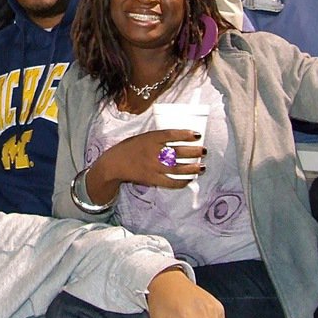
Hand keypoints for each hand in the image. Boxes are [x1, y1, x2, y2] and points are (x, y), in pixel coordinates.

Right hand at [85, 130, 205, 203]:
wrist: (114, 164)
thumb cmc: (130, 148)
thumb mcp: (143, 137)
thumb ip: (159, 138)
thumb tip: (180, 139)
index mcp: (150, 138)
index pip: (171, 135)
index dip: (185, 134)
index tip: (197, 134)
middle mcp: (153, 152)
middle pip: (178, 152)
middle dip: (194, 152)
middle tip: (204, 151)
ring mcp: (153, 167)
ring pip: (178, 168)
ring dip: (192, 168)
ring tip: (202, 166)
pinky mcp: (152, 179)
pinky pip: (170, 182)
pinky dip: (182, 182)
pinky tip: (190, 179)